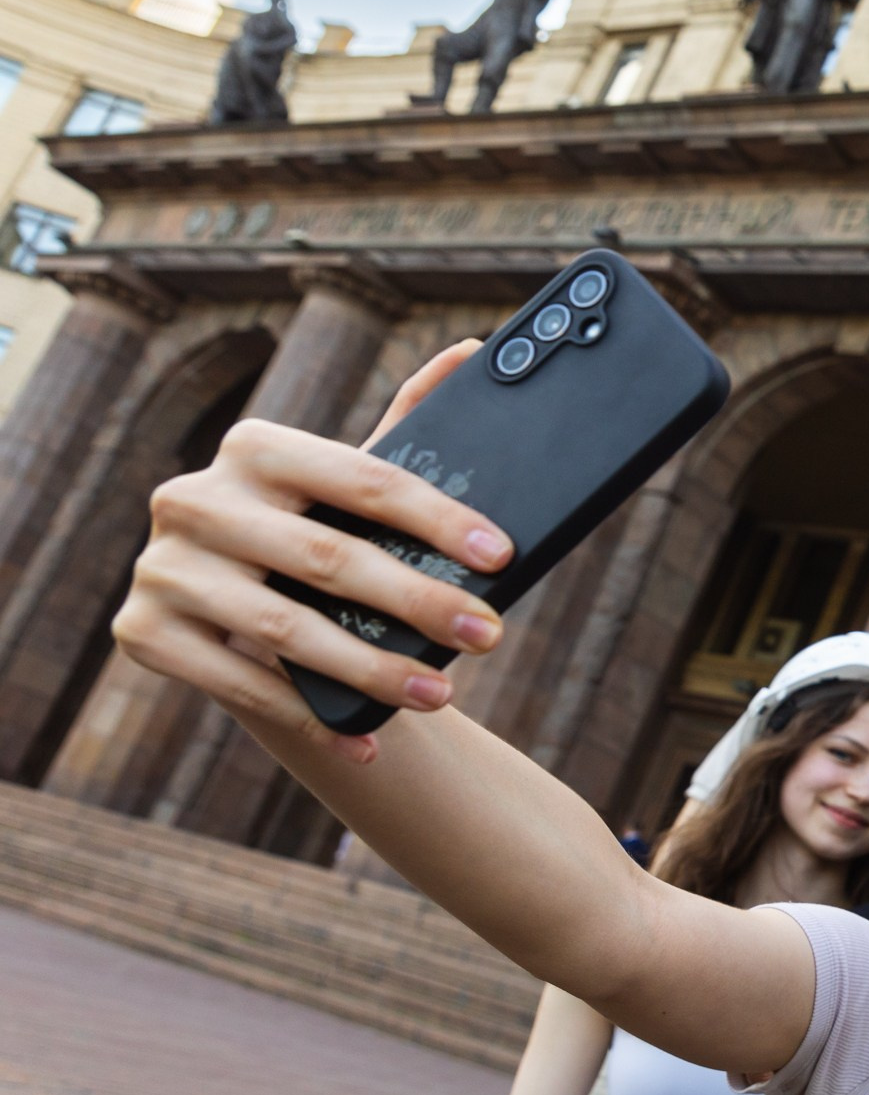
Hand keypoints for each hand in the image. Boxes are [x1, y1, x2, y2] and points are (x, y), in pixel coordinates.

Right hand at [111, 342, 512, 766]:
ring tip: (440, 695)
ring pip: (285, 629)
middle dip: (419, 602)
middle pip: (329, 557)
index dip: (438, 517)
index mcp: (254, 445)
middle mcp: (193, 497)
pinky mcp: (142, 633)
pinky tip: (366, 743)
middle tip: (489, 635)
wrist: (239, 618)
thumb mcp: (352, 487)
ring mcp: (161, 567)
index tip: (500, 556)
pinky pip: (240, 684)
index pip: (363, 476)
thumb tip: (469, 351)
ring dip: (372, 670)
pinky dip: (310, 718)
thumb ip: (405, 425)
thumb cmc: (315, 539)